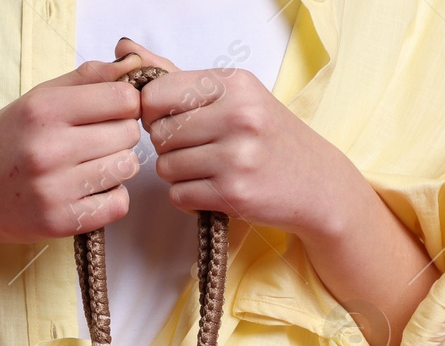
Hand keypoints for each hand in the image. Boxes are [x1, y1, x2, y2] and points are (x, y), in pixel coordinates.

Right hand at [0, 53, 145, 249]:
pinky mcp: (61, 221)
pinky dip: (112, 197)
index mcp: (42, 110)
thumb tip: (133, 64)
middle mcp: (48, 148)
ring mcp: (54, 189)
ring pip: (127, 167)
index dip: (125, 103)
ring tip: (91, 165)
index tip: (112, 111)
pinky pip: (118, 204)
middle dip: (120, 133)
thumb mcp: (36, 99)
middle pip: (128, 132)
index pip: (123, 98)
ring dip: (117, 165)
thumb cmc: (6, 141)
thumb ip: (86, 79)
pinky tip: (90, 190)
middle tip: (95, 140)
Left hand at [114, 36, 356, 241]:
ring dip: (177, 173)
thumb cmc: (271, 137)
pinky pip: (179, 195)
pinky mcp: (235, 193)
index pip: (157, 94)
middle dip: (168, 146)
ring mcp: (237, 156)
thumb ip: (177, 77)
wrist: (320, 184)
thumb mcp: (235, 96)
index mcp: (234, 84)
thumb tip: (124, 49)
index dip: (154, 113)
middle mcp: (237, 115)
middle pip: (158, 133)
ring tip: (206, 169)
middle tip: (195, 149)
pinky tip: (212, 189)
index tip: (172, 121)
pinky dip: (189, 197)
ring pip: (165, 167)